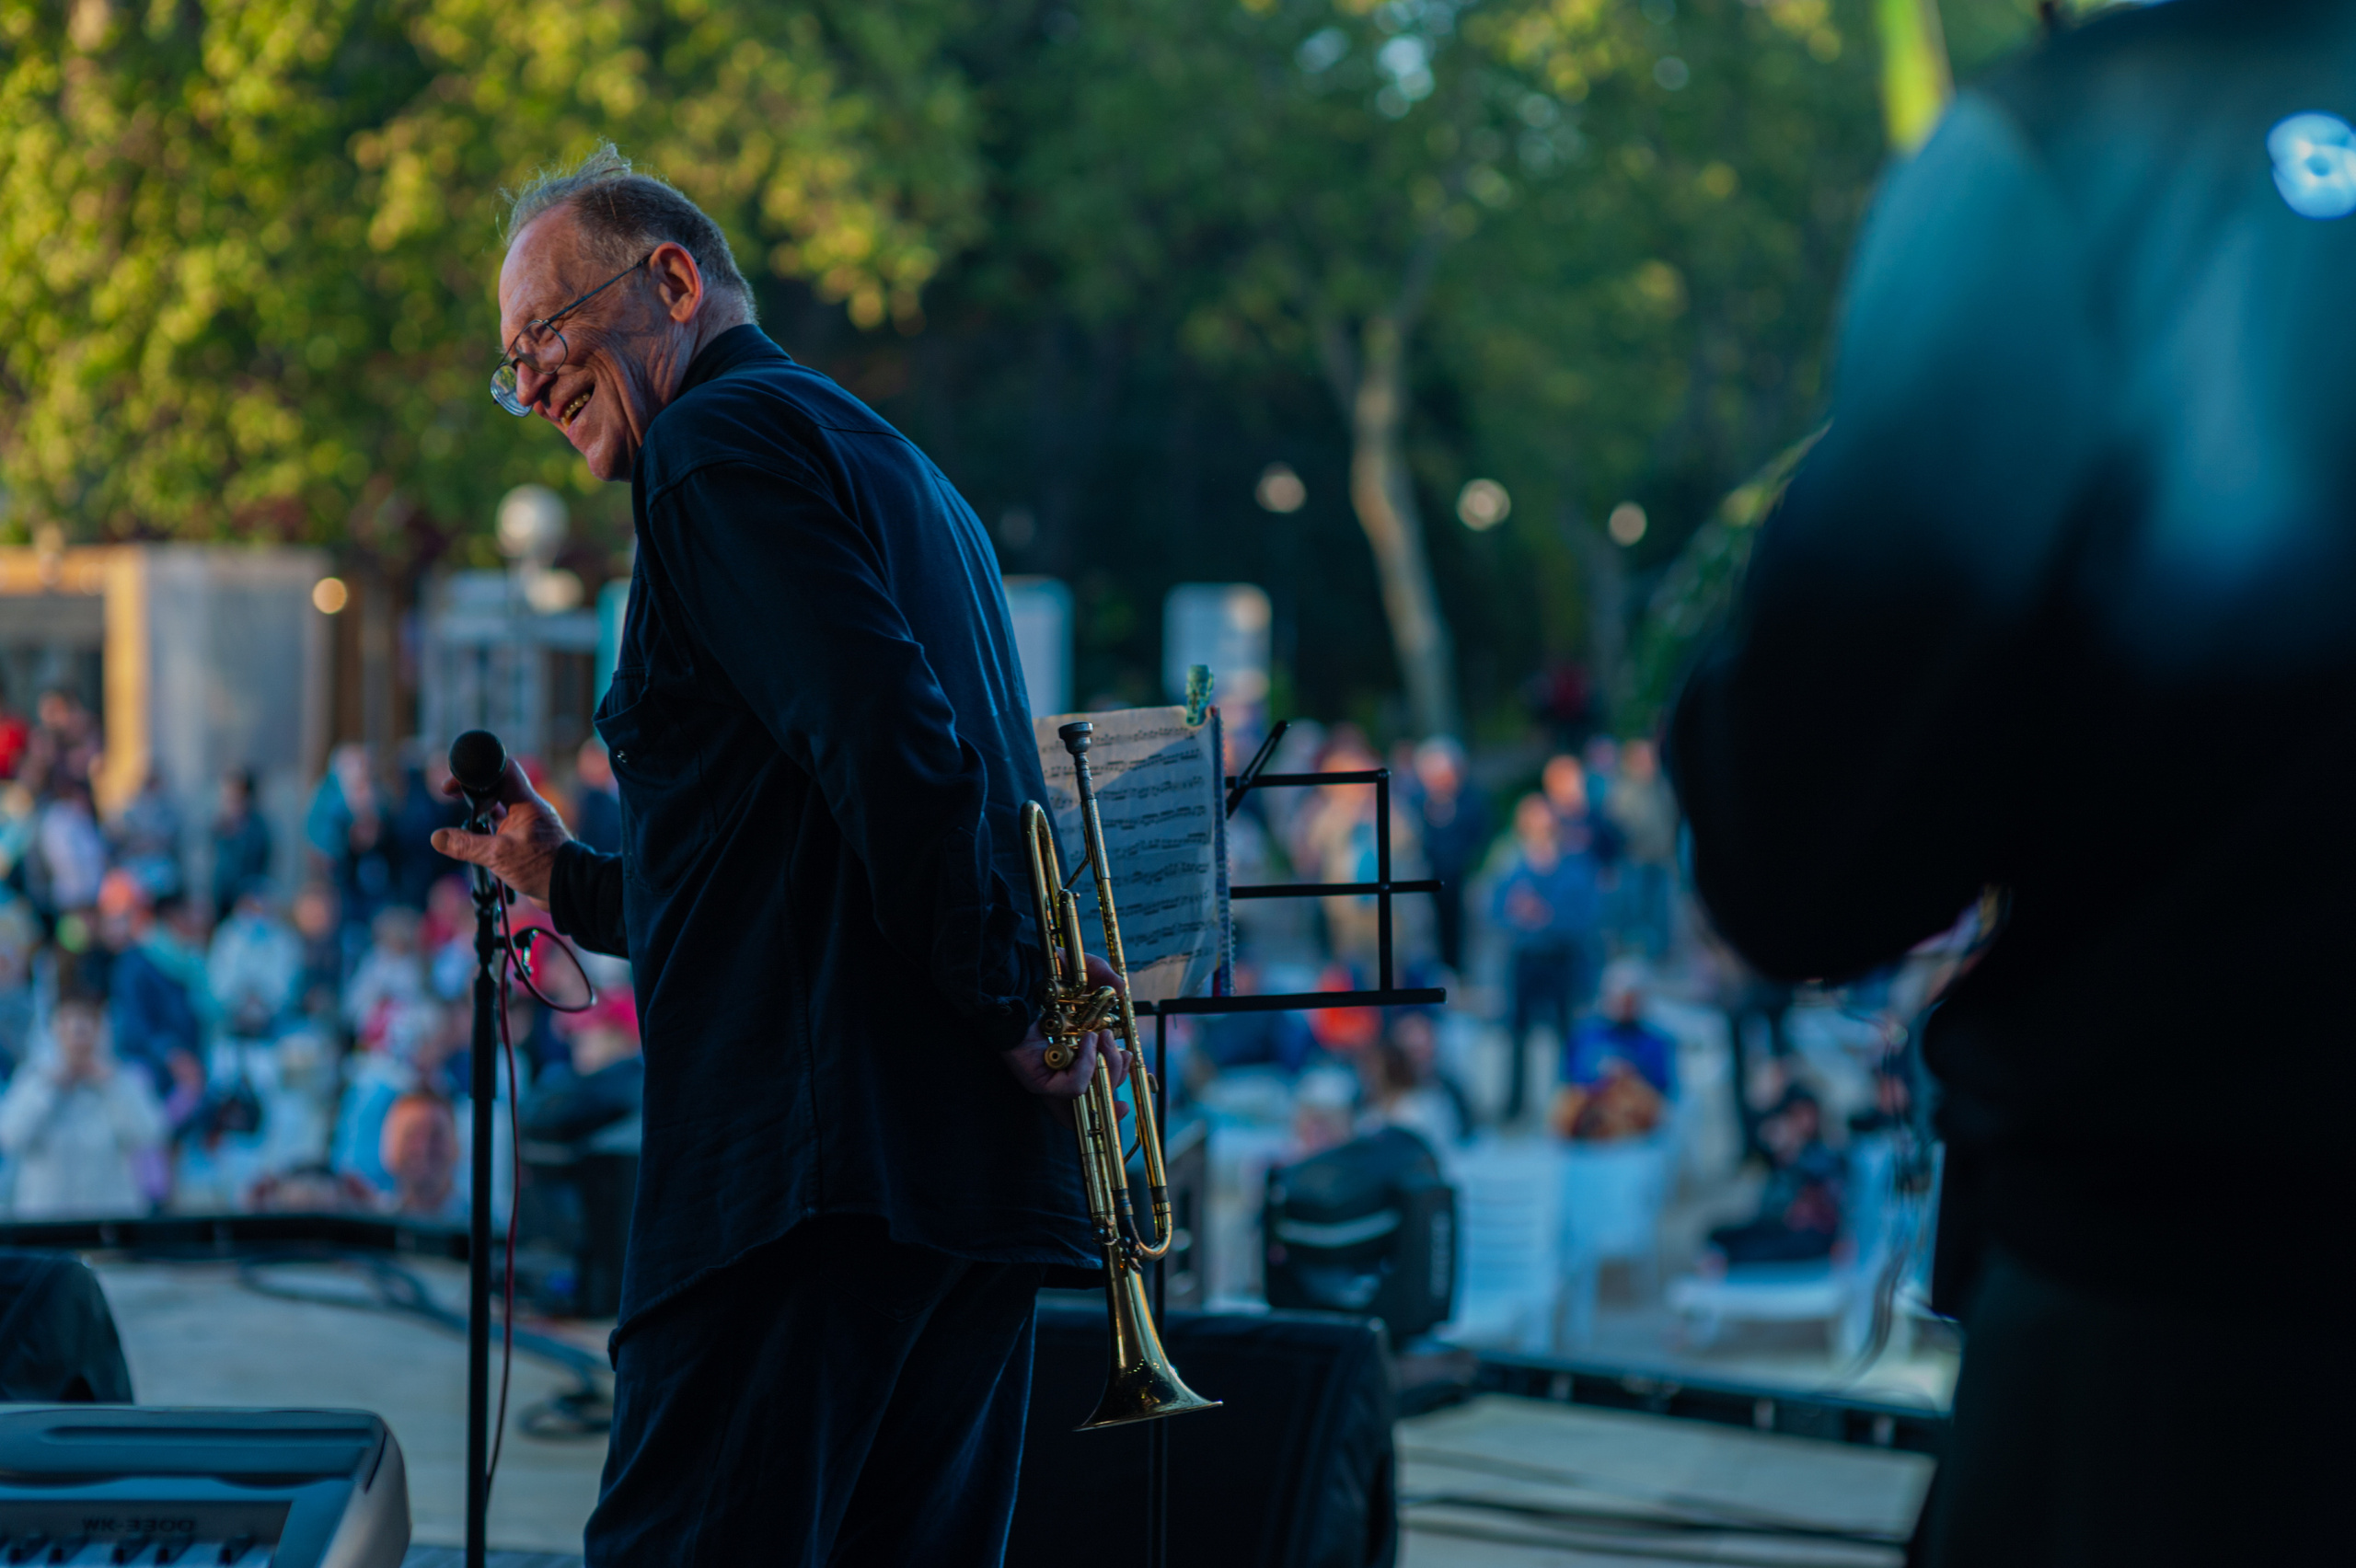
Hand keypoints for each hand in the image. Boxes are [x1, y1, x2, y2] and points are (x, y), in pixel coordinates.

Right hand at [430, 756, 571, 904]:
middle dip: (474, 792)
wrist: (569, 889)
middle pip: (497, 788)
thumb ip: (467, 845)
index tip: (455, 784)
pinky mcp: (527, 839)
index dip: (478, 770)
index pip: (504, 770)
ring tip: (463, 825)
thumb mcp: (498, 855)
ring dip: (480, 814)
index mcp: (526, 802)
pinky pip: (503, 827)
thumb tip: (438, 838)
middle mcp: (528, 809)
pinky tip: (477, 842)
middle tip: (452, 797)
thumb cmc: (542, 867)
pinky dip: (488, 831)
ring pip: (499, 809)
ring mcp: (528, 824)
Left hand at [1001, 954, 1131, 1127]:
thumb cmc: (1041, 975)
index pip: (1095, 1084)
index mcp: (1071, 1052)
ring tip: (1102, 1037)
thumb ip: (1101, 975)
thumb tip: (1120, 988)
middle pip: (1097, 1095)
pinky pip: (1074, 1087)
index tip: (1129, 1073)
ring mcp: (1048, 1078)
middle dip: (1117, 1075)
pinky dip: (1088, 1065)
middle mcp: (1059, 1069)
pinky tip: (1088, 1040)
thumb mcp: (1079, 971)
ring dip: (1107, 1066)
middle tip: (1121, 1049)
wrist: (1014, 978)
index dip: (1115, 1086)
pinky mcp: (1038, 1081)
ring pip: (1090, 1093)